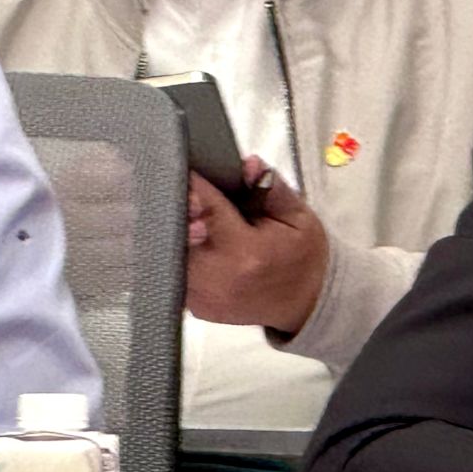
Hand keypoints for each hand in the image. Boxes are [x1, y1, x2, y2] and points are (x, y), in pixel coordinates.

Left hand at [185, 156, 329, 336]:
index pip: (208, 210)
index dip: (194, 186)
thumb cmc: (302, 256)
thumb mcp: (298, 218)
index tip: (185, 167)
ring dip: (174, 231)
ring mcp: (203, 297)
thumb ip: (273, 190)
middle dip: (178, 210)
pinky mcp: (195, 307)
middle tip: (180, 191)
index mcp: (246, 252)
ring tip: (184, 215)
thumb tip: (249, 164)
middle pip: (179, 233)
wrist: (303, 303)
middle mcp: (217, 277)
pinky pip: (175, 272)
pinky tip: (193, 241)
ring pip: (169, 254)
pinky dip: (179, 253)